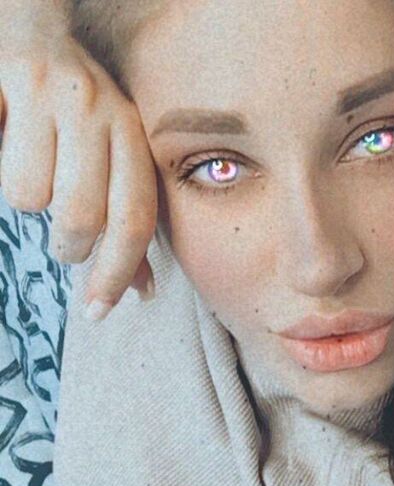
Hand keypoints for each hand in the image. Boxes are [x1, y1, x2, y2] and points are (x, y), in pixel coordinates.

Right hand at [0, 30, 157, 319]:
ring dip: (27, 202)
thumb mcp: (113, 159)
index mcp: (133, 136)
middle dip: (68, 246)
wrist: (32, 28)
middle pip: (81, 218)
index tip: (98, 311)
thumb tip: (141, 289)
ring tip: (33, 174)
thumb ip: (126, 220)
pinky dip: (0, 172)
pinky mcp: (10, 81)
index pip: (135, 220)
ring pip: (29, 195)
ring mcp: (52, 93)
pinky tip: (11, 148)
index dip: (116, 274)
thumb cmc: (75, 113)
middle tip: (63, 240)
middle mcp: (100, 112)